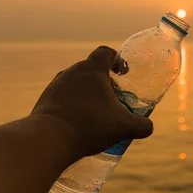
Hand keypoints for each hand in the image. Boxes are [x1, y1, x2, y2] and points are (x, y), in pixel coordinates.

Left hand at [31, 46, 153, 162]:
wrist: (49, 139)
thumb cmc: (90, 125)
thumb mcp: (124, 127)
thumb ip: (142, 125)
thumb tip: (148, 127)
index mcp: (92, 70)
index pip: (105, 52)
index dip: (116, 59)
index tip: (123, 73)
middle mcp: (71, 72)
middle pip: (91, 69)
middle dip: (104, 82)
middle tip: (114, 99)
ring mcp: (55, 86)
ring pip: (76, 84)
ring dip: (87, 94)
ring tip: (96, 114)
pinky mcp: (45, 101)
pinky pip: (63, 97)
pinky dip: (73, 105)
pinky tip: (80, 123)